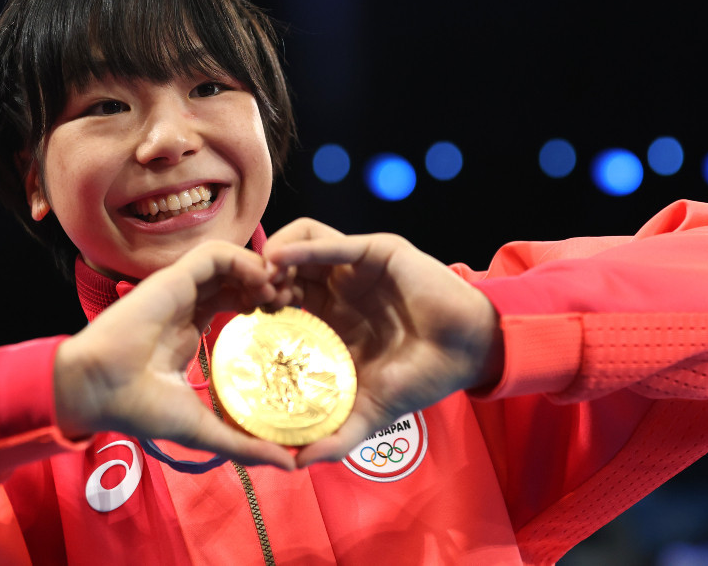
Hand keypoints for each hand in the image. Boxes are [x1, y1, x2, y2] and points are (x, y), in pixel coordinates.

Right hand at [53, 241, 295, 469]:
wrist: (98, 391)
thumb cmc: (140, 410)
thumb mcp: (204, 429)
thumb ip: (245, 445)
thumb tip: (290, 466)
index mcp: (188, 331)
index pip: (234, 303)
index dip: (264, 306)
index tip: (288, 323)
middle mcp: (186, 306)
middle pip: (237, 280)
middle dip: (270, 285)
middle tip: (294, 304)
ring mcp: (180, 290)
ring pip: (230, 262)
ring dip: (262, 270)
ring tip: (282, 293)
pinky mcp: (174, 278)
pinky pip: (215, 256)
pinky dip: (244, 261)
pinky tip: (262, 283)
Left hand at [264, 218, 502, 467]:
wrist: (468, 354)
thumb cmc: (421, 379)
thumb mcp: (370, 413)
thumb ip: (337, 437)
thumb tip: (298, 465)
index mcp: (330, 321)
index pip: (281, 304)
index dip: (256, 310)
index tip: (239, 326)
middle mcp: (337, 291)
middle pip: (283, 271)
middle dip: (259, 282)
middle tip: (246, 303)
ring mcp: (353, 269)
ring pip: (300, 245)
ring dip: (274, 259)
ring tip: (262, 282)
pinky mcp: (373, 251)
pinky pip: (330, 242)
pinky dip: (301, 247)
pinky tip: (280, 259)